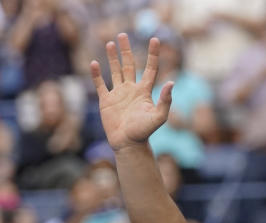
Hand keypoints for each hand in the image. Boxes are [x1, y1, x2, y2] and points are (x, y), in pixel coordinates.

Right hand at [90, 34, 173, 151]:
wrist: (128, 144)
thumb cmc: (144, 132)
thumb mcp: (159, 116)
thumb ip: (166, 100)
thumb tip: (171, 82)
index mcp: (145, 91)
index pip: (150, 68)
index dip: (153, 54)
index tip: (155, 39)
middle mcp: (131, 90)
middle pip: (129, 65)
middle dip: (126, 50)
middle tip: (122, 35)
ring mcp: (118, 94)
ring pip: (115, 71)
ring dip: (112, 58)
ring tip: (110, 43)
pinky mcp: (106, 101)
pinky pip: (100, 84)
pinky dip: (96, 74)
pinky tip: (94, 63)